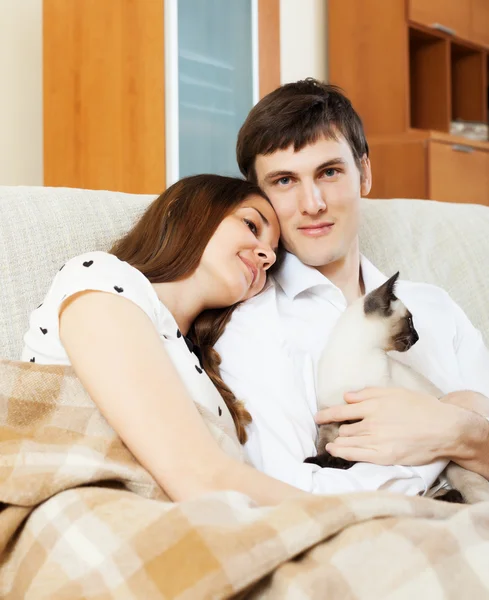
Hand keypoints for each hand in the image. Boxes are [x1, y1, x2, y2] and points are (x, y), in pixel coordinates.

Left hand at [314, 387, 465, 465]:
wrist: (443, 428)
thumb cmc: (421, 407)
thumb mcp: (394, 392)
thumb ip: (368, 393)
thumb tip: (347, 396)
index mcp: (372, 406)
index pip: (341, 411)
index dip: (326, 414)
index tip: (317, 417)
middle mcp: (371, 423)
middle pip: (345, 428)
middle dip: (340, 429)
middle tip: (337, 431)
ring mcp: (375, 441)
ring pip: (347, 441)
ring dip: (339, 441)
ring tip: (333, 443)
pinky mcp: (382, 457)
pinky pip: (355, 455)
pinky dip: (342, 452)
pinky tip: (335, 450)